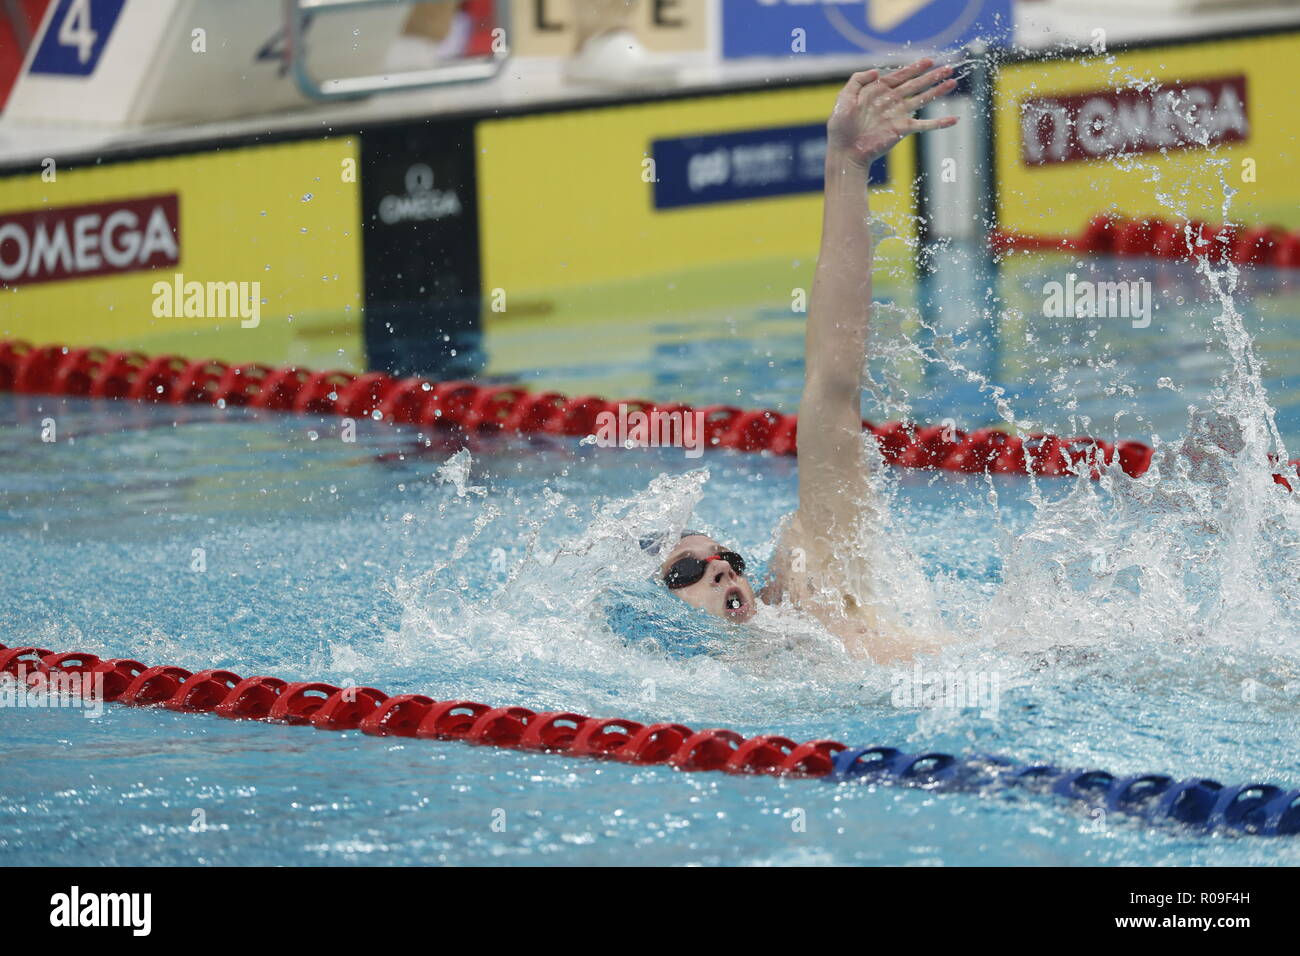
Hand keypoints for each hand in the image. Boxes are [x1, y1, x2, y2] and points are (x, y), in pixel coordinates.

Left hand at [826, 58, 958, 168]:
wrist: (845, 151)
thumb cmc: (841, 127)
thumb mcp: (844, 98)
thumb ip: (857, 80)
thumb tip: (876, 71)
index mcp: (878, 91)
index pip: (900, 76)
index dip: (914, 68)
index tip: (929, 60)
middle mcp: (891, 101)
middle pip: (916, 85)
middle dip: (932, 76)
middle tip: (948, 68)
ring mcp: (898, 115)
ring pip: (923, 100)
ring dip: (938, 91)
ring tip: (953, 82)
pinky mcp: (902, 130)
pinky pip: (924, 125)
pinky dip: (939, 123)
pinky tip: (954, 119)